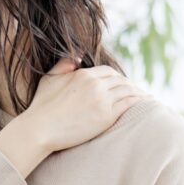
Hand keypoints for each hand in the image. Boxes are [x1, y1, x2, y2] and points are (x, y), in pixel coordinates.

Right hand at [20, 59, 147, 153]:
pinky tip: (144, 105)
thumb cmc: (41, 107)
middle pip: (120, 80)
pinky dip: (138, 102)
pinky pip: (129, 104)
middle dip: (128, 85)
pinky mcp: (106, 115)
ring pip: (127, 91)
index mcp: (83, 74)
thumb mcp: (50, 79)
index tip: (120, 84)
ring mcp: (102, 99)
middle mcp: (95, 84)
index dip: (116, 78)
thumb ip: (64, 65)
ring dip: (137, 93)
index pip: (108, 71)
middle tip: (135, 92)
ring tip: (144, 99)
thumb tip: (76, 56)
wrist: (39, 128)